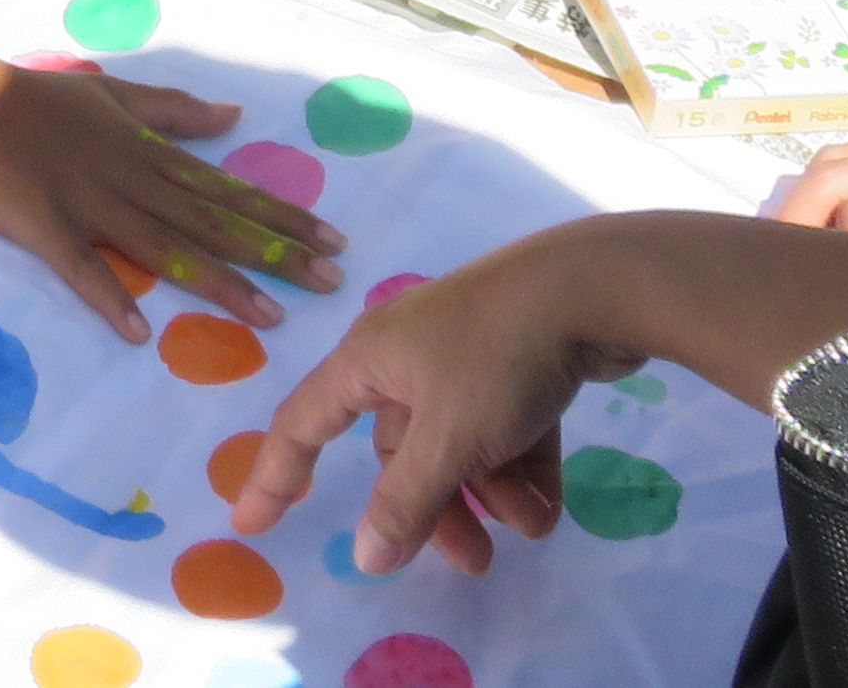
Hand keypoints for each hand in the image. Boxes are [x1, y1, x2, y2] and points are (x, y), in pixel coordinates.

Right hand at [0, 60, 343, 339]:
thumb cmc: (35, 98)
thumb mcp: (111, 92)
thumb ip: (172, 109)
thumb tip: (236, 117)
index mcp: (148, 151)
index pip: (228, 189)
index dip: (282, 214)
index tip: (332, 237)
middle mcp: (132, 180)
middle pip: (214, 223)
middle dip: (276, 252)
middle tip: (332, 279)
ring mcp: (90, 206)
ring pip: (166, 249)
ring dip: (220, 284)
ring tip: (271, 317)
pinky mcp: (45, 229)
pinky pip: (81, 268)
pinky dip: (109, 297)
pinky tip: (139, 331)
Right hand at [228, 236, 634, 577]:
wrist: (597, 286)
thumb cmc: (501, 357)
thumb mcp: (449, 439)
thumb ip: (404, 502)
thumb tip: (365, 557)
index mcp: (369, 359)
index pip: (303, 425)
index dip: (274, 477)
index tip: (250, 526)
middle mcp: (407, 353)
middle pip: (401, 452)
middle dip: (438, 510)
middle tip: (475, 561)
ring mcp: (465, 353)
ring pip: (460, 445)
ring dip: (493, 494)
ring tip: (535, 525)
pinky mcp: (518, 358)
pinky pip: (503, 427)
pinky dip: (522, 466)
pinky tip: (553, 502)